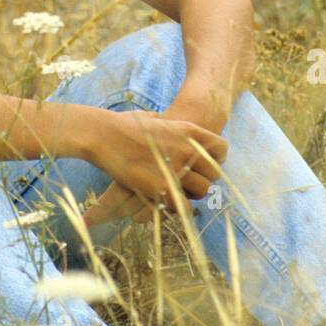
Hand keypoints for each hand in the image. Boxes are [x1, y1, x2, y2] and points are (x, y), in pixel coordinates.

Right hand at [82, 108, 226, 230]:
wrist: (104, 134)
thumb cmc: (123, 124)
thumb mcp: (153, 118)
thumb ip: (166, 124)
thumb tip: (163, 123)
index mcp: (188, 131)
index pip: (221, 148)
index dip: (216, 159)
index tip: (204, 165)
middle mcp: (189, 150)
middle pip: (215, 173)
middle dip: (204, 179)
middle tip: (189, 182)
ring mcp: (178, 169)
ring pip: (202, 190)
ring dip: (192, 194)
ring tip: (178, 193)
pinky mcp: (164, 188)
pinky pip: (185, 205)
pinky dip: (178, 207)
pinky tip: (167, 202)